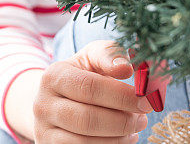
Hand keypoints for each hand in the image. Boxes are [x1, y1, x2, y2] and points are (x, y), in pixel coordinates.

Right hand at [33, 41, 152, 143]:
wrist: (54, 100)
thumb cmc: (81, 76)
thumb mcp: (91, 59)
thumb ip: (109, 55)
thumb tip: (126, 67)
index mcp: (54, 76)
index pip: (89, 88)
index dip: (121, 96)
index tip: (146, 99)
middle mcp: (43, 104)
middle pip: (87, 119)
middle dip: (122, 120)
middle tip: (143, 118)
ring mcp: (44, 130)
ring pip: (85, 142)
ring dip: (118, 138)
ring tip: (134, 128)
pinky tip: (122, 139)